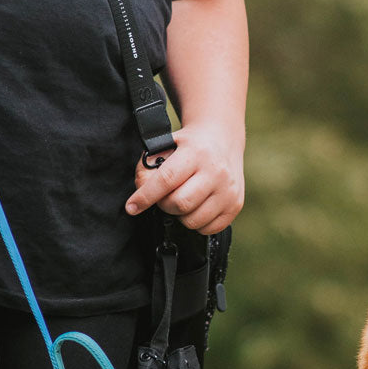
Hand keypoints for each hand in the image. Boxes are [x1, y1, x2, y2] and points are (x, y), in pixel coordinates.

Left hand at [125, 122, 244, 234]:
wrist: (223, 139)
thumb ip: (149, 167)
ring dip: (181, 216)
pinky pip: (208, 229)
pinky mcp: (236, 205)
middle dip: (165, 205)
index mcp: (196, 152)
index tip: (131, 207)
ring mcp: (228, 190)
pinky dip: (197, 223)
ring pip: (193, 220)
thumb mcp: (167, 145)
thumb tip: (140, 196)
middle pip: (180, 204)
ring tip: (183, 200)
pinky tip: (197, 207)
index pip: (166, 180)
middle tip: (165, 198)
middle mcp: (216, 171)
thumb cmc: (190, 145)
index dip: (146, 197)